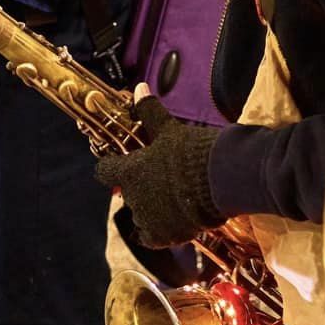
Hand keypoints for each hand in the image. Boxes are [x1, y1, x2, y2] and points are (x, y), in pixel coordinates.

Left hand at [93, 96, 222, 247]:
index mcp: (129, 172)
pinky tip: (177, 218)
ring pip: (141, 216)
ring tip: (174, 198)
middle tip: (163, 179)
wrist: (220, 181)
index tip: (121, 164)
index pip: (104, 171)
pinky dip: (162, 229)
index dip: (112, 166)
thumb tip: (139, 88)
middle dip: (141, 188)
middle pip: (128, 194)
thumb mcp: (169, 130)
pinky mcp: (165, 236)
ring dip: (152, 208)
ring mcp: (148, 220)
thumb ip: (149, 112)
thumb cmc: (192, 152)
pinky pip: (154, 236)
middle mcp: (133, 198)